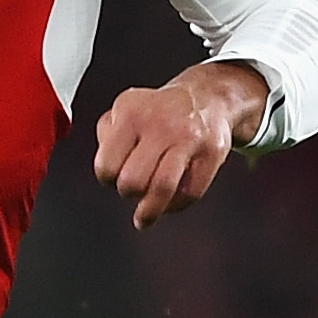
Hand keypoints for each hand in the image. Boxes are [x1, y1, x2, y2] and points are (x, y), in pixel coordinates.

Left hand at [92, 61, 265, 229]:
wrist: (207, 98)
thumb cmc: (159, 113)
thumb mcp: (125, 110)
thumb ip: (106, 136)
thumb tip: (106, 170)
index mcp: (130, 113)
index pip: (106, 166)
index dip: (108, 179)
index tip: (113, 179)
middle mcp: (159, 124)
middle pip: (132, 182)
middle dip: (129, 192)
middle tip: (133, 189)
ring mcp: (187, 138)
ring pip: (161, 190)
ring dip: (149, 212)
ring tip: (143, 219)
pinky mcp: (212, 153)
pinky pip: (189, 194)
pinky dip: (175, 205)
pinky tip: (169, 202)